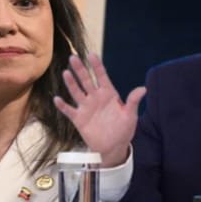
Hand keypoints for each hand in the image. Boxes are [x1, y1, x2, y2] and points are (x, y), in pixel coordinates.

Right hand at [53, 53, 145, 167]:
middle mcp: (95, 97)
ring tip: (66, 73)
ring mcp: (86, 107)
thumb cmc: (124, 129)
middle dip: (80, 69)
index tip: (91, 55)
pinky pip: (69, 110)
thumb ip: (133, 101)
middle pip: (86, 80)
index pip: (102, 76)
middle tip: (74, 58)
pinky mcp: (79, 119)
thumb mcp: (130, 115)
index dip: (97, 66)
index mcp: (108, 93)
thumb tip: (143, 89)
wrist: (114, 147)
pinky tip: (57, 99)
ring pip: (76, 92)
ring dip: (71, 83)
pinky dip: (63, 106)